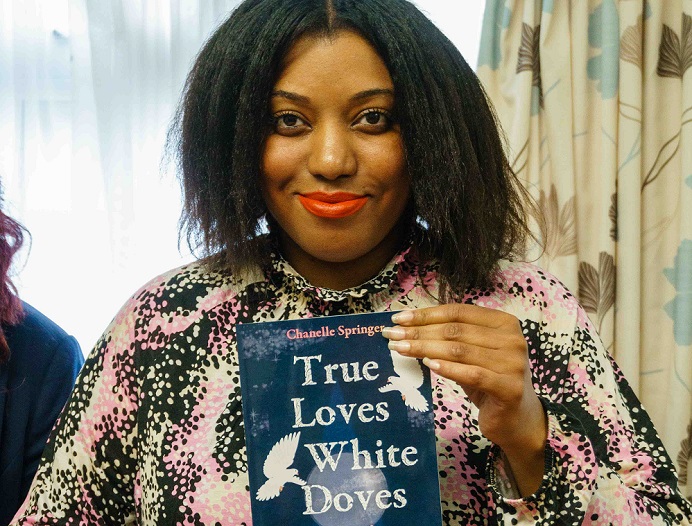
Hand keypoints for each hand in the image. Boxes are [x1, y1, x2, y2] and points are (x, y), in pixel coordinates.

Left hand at [382, 304, 546, 495]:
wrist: (516, 419)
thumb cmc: (488, 381)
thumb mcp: (470, 354)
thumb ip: (450, 338)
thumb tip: (407, 327)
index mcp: (503, 322)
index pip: (458, 312)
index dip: (426, 314)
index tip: (398, 319)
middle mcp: (512, 339)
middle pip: (455, 331)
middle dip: (419, 332)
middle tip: (391, 335)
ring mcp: (513, 363)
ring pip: (460, 350)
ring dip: (425, 348)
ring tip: (400, 349)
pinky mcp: (509, 388)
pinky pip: (472, 374)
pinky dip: (448, 368)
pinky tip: (428, 364)